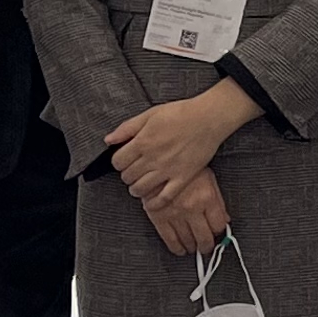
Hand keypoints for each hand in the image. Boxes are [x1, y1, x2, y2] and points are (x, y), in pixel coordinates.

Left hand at [106, 83, 255, 208]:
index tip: (124, 160)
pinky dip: (154, 203)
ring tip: (140, 184)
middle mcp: (152, 158)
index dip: (118, 162)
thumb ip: (127, 128)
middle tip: (134, 170)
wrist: (208, 118)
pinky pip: (164, 198)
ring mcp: (167, 170)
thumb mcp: (150, 114)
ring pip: (141, 189)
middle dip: (127, 174)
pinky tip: (151, 202)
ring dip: (136, 188)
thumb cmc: (181, 113)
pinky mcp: (182, 178)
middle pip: (127, 176)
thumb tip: (108, 140)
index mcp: (142, 142)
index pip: (117, 161)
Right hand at [146, 168, 230, 258]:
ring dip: (192, 247)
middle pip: (204, 238)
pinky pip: (169, 239)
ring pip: (188, 241)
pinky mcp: (159, 217)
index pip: (218, 225)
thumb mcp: (207, 178)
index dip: (219, 232)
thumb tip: (224, 219)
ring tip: (193, 247)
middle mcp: (192, 208)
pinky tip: (180, 249)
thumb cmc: (183, 167)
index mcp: (207, 197)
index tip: (217, 234)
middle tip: (206, 247)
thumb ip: (217, 200)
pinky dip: (176, 248)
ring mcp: (175, 214)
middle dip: (207, 246)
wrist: (158, 161)